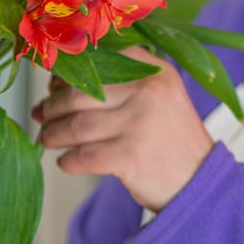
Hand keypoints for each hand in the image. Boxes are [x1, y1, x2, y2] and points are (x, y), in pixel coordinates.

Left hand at [33, 46, 214, 211]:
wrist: (201, 182)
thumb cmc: (165, 137)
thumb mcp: (155, 95)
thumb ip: (115, 81)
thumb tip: (55, 81)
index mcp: (152, 70)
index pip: (95, 61)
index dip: (67, 73)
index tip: (53, 84)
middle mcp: (147, 91)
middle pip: (77, 95)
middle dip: (52, 107)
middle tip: (42, 115)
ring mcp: (139, 124)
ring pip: (75, 126)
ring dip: (53, 134)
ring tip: (48, 138)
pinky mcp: (129, 157)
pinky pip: (81, 156)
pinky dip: (68, 160)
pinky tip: (67, 161)